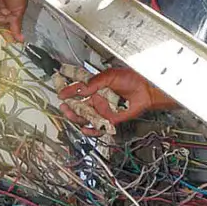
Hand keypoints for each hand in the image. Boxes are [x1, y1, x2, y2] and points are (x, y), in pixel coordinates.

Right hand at [58, 67, 177, 130]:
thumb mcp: (110, 76)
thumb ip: (95, 82)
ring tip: (71, 115)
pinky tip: (86, 128)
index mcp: (96, 87)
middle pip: (79, 106)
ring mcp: (103, 110)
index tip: (61, 93)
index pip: (78, 90)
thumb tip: (83, 88)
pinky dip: (91, 130)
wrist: (145, 90)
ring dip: (77, 117)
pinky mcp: (110, 120)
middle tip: (64, 106)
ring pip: (86, 117)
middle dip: (70, 107)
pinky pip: (98, 127)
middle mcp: (98, 99)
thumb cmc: (131, 79)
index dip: (69, 91)